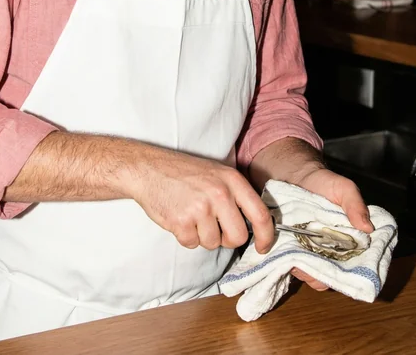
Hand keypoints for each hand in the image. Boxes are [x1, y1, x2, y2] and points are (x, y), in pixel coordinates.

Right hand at [129, 148, 274, 254]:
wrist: (149, 169)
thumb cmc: (185, 173)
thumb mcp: (217, 173)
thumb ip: (236, 194)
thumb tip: (256, 224)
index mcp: (232, 180)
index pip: (260, 214)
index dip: (266, 236)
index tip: (263, 247)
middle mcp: (219, 193)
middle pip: (238, 237)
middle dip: (227, 239)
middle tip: (215, 227)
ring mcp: (200, 208)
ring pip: (214, 243)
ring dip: (203, 236)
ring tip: (192, 216)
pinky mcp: (181, 221)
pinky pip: (192, 244)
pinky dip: (186, 237)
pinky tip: (180, 218)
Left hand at [290, 166, 373, 291]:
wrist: (295, 175)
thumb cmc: (324, 183)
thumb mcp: (344, 188)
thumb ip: (355, 205)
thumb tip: (369, 228)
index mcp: (349, 242)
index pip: (355, 269)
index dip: (350, 273)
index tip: (340, 268)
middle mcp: (331, 252)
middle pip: (330, 277)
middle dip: (322, 274)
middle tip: (312, 259)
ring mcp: (310, 253)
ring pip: (310, 275)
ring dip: (304, 270)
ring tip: (297, 255)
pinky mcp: (290, 250)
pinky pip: (291, 265)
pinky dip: (289, 264)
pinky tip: (285, 253)